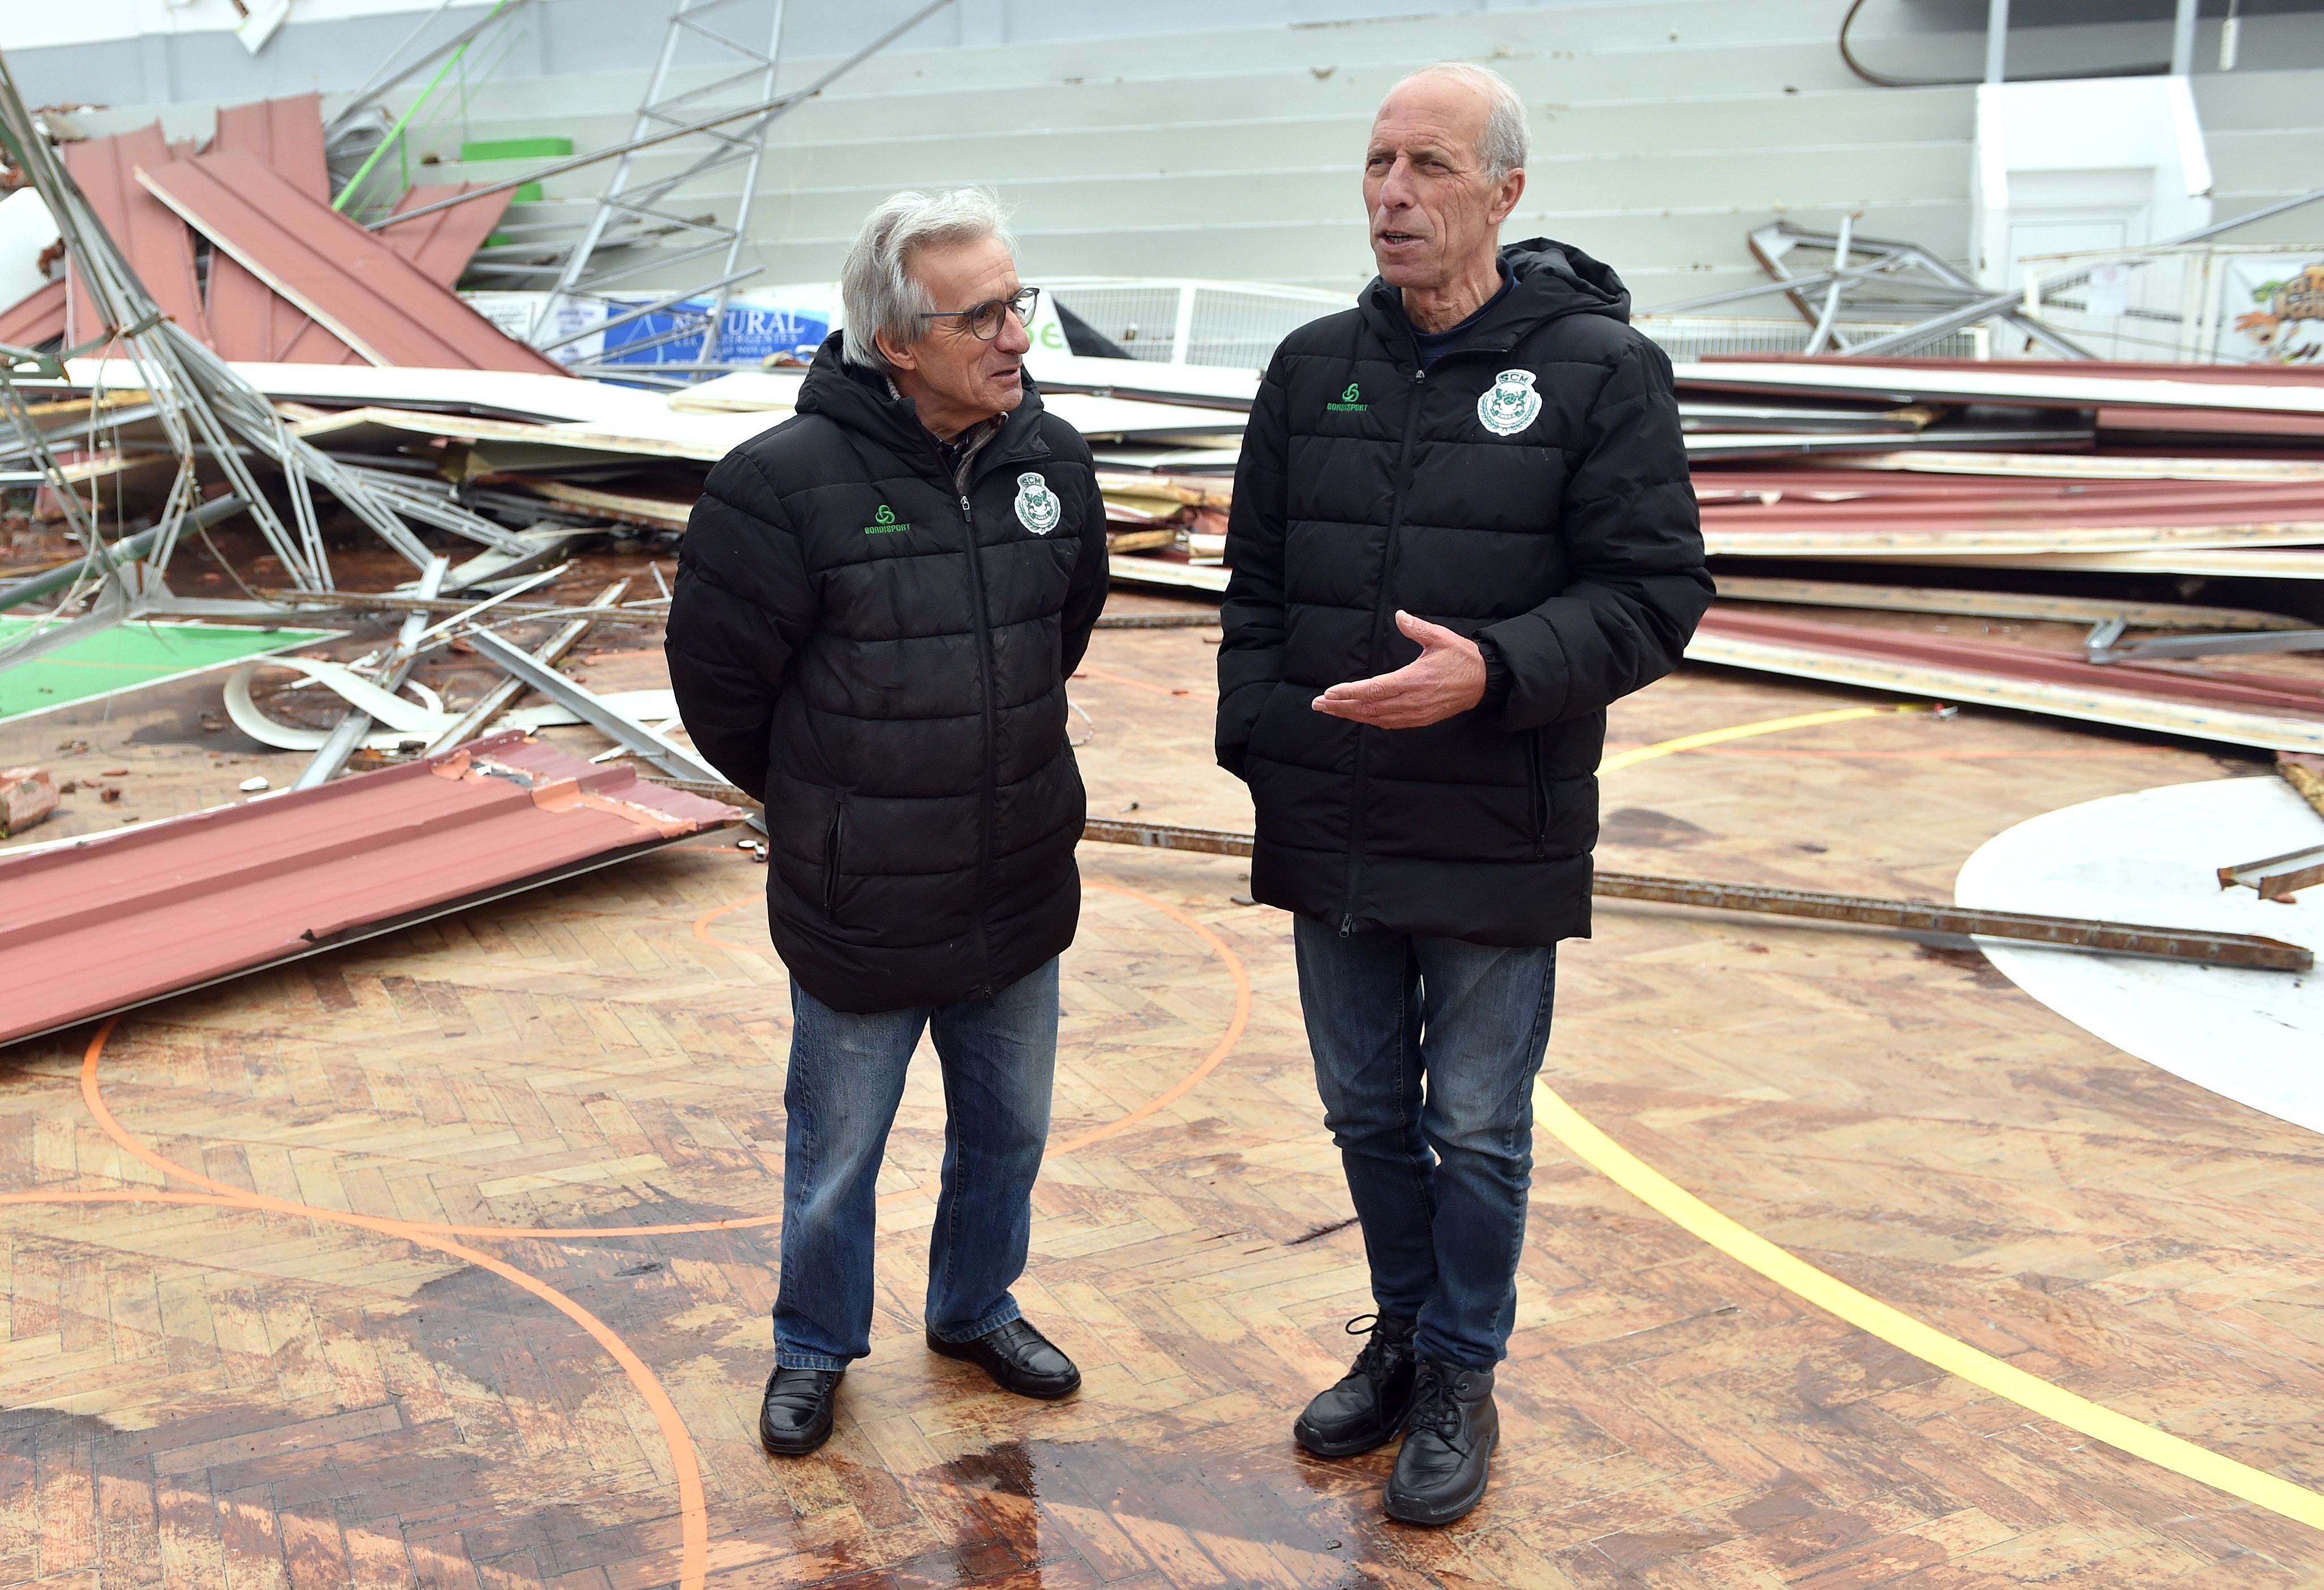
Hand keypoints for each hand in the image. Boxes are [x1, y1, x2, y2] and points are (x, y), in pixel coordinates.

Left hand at [1313, 611, 1487, 728]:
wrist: (1485, 681)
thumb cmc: (1461, 658)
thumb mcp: (1441, 638)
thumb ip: (1418, 628)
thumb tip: (1399, 616)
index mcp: (1415, 680)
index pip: (1375, 689)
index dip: (1350, 693)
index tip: (1330, 693)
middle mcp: (1412, 700)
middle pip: (1370, 707)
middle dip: (1341, 706)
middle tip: (1318, 704)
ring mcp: (1416, 713)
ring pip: (1376, 717)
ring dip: (1351, 715)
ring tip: (1330, 710)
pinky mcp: (1420, 719)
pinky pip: (1389, 723)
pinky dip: (1370, 720)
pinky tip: (1357, 716)